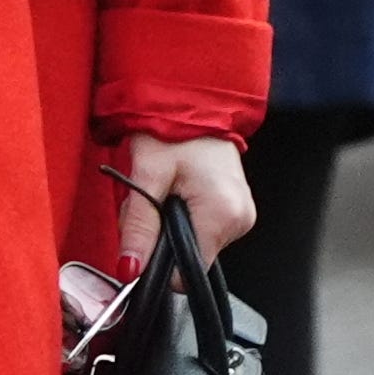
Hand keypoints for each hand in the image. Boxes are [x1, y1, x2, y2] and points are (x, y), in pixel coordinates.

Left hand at [113, 133, 255, 268]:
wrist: (193, 102)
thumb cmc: (173, 129)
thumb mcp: (147, 176)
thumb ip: (140, 228)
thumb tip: (131, 269)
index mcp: (223, 214)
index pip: (188, 272)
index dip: (159, 259)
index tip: (145, 231)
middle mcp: (240, 219)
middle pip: (189, 257)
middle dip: (161, 236)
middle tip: (151, 198)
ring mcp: (242, 215)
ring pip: (194, 244)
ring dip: (170, 225)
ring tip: (165, 190)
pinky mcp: (236, 209)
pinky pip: (204, 229)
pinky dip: (183, 216)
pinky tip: (177, 191)